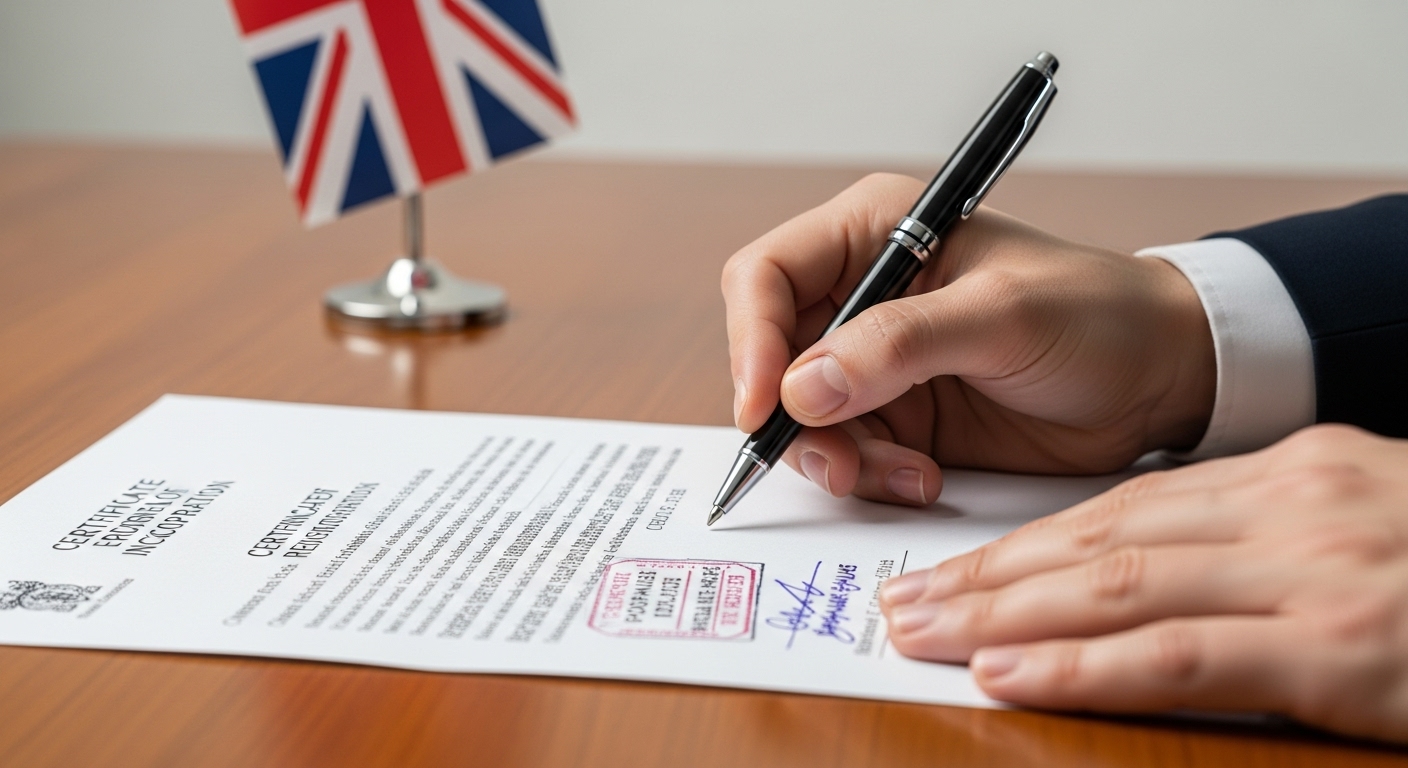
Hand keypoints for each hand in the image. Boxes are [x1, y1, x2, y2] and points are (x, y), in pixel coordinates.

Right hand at [722, 173, 1214, 504]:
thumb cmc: (1097, 316)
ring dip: (836, 458)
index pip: (766, 276)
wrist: (1160, 380)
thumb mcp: (1001, 316)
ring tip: (903, 476)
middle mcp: (860, 294)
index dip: (751, 340)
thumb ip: (900, 345)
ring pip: (800, 418)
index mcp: (873, 232)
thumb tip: (800, 388)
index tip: (765, 405)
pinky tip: (923, 480)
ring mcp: (873, 362)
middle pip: (770, 357)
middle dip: (793, 417)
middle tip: (838, 462)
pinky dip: (870, 477)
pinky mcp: (896, 418)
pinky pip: (846, 455)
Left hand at [878, 425, 1407, 743]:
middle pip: (1100, 537)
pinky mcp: (1338, 647)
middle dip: (989, 574)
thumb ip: (1256, 545)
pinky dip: (1084, 666)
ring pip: (1118, 585)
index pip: (1125, 505)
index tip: (954, 565)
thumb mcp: (1360, 530)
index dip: (1026, 541)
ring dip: (1006, 613)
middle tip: (902, 600)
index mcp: (1293, 473)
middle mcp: (1293, 505)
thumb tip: (1140, 578)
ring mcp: (1316, 572)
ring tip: (922, 633)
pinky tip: (1011, 674)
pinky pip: (1179, 657)